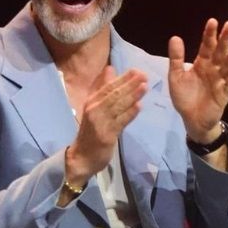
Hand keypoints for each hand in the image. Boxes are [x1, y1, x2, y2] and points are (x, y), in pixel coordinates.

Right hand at [66, 66, 147, 184]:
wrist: (82, 157)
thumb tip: (111, 69)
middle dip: (130, 84)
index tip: (136, 70)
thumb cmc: (91, 131)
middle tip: (144, 75)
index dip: (122, 78)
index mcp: (91, 102)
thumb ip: (103, 89)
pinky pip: (120, 122)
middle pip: (114, 94)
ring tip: (145, 87)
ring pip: (118, 106)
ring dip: (132, 96)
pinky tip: (139, 106)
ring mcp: (100, 123)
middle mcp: (94, 110)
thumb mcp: (94, 108)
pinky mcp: (106, 136)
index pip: (108, 87)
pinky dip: (130, 113)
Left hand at [168, 18, 227, 142]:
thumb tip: (175, 37)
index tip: (213, 21)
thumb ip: (176, 59)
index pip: (207, 46)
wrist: (192, 120)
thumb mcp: (176, 77)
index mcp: (201, 64)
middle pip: (220, 52)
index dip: (209, 34)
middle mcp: (213, 69)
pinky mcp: (225, 93)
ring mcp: (220, 81)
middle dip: (225, 39)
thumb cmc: (185, 98)